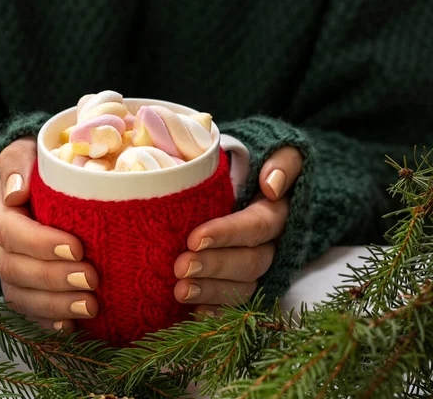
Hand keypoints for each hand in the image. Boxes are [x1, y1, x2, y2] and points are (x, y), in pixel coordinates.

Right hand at [0, 137, 98, 331]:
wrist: (33, 185)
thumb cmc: (36, 167)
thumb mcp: (25, 152)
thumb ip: (18, 163)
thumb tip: (16, 193)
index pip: (12, 232)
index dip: (42, 243)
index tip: (78, 247)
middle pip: (15, 269)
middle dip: (53, 279)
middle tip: (92, 281)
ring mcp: (8, 267)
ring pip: (19, 296)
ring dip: (55, 305)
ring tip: (90, 307)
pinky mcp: (22, 286)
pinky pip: (27, 311)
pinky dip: (48, 321)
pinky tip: (72, 326)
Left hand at [173, 147, 303, 314]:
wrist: (247, 182)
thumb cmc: (252, 166)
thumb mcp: (277, 152)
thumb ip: (284, 162)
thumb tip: (272, 186)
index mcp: (277, 214)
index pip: (257, 226)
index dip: (227, 234)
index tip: (194, 237)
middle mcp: (272, 246)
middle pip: (250, 262)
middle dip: (215, 267)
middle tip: (181, 267)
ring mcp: (258, 269)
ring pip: (242, 288)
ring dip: (211, 293)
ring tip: (180, 291)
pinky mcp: (242, 284)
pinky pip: (235, 305)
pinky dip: (215, 312)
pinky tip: (193, 312)